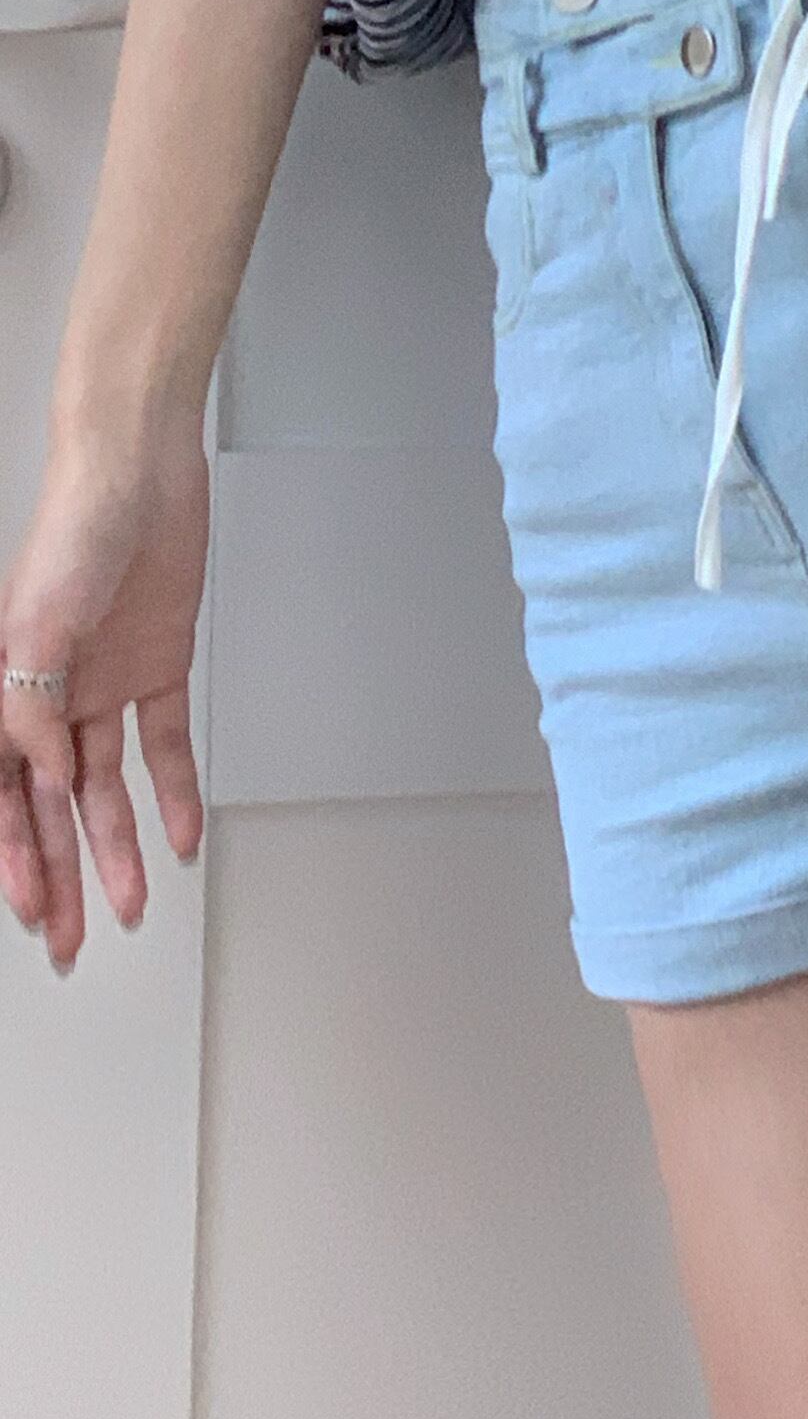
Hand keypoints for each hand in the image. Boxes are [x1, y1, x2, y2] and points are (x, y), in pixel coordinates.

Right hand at [1, 422, 209, 974]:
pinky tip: (179, 838)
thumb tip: (48, 777)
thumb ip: (33, 704)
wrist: (140, 476)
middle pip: (52, 807)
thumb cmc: (74, 532)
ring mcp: (103, 686)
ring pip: (106, 789)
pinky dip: (174, 793)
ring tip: (130, 908)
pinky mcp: (158, 669)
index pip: (5, 794)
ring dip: (116, 848)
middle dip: (60, 876)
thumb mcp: (38, 624)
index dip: (16, 854)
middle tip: (70, 942)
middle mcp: (50, 697)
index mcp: (6, 690)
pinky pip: (164, 745)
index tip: (29, 909)